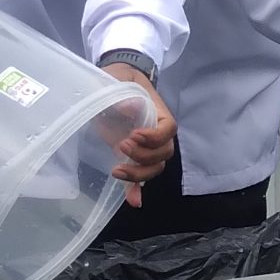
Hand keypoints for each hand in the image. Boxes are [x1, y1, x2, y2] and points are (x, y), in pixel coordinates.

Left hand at [100, 66, 176, 206]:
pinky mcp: (131, 156)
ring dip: (139, 174)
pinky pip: (139, 177)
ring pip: (155, 168)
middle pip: (164, 154)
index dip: (155, 137)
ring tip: (117, 170)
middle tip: (121, 146)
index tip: (134, 135)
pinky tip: (133, 202)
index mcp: (158, 113)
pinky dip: (136, 190)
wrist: (111, 82)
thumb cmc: (118, 78)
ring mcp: (144, 147)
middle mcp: (156, 133)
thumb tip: (130, 108)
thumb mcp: (117, 79)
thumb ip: (123, 93)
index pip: (169, 129)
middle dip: (144, 156)